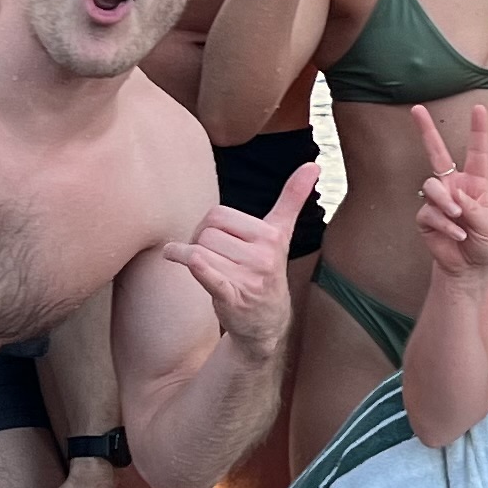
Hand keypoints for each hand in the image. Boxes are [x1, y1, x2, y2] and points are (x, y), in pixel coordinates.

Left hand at [173, 167, 311, 356]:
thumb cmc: (266, 271)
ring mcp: (248, 278)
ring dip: (188, 257)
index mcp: (272, 235)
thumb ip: (293, 198)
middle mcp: (263, 256)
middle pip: (206, 232)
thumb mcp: (282, 234)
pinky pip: (201, 268)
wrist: (266, 322)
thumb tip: (313, 164)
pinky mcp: (232, 297)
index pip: (219, 214)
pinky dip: (186, 260)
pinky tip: (173, 255)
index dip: (209, 225)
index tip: (213, 236)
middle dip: (199, 241)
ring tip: (201, 267)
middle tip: (208, 256)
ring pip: (198, 249)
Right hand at [414, 102, 487, 280]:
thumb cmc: (484, 242)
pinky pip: (429, 212)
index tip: (479, 108)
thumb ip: (473, 206)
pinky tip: (456, 235)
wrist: (469, 267)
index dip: (477, 130)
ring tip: (457, 217)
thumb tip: (454, 195)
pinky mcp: (425, 216)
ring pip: (432, 186)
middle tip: (416, 108)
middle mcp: (454, 186)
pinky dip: (444, 224)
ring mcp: (437, 200)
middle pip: (437, 153)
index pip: (476, 153)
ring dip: (445, 202)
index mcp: (475, 183)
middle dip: (426, 130)